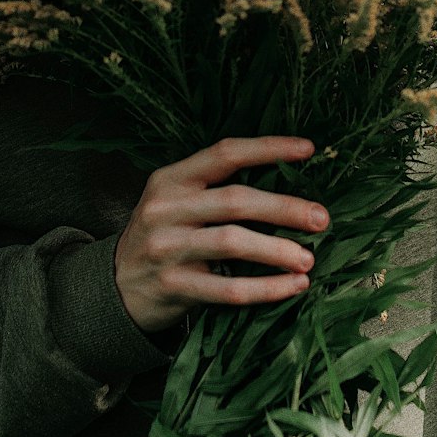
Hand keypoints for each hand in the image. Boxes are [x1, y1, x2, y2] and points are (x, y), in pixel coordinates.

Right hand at [113, 136, 329, 333]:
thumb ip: (214, 189)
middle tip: (321, 218)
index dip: (268, 148)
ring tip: (308, 259)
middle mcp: (166, 207)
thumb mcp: (175, 201)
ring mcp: (167, 247)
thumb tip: (288, 185)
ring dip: (277, 251)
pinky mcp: (173, 286)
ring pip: (233, 242)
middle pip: (235, 200)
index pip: (225, 153)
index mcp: (172, 178)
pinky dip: (265, 288)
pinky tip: (291, 287)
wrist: (114, 287)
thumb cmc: (163, 236)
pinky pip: (227, 288)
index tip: (308, 150)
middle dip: (284, 208)